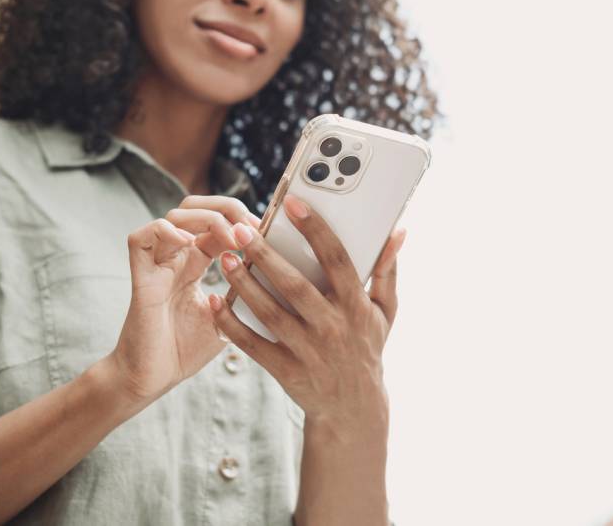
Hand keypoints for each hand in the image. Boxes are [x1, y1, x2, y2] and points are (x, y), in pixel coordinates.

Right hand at [107, 195, 259, 403]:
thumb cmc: (186, 350)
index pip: (218, 222)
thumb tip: (280, 275)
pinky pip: (141, 238)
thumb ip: (244, 293)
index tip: (267, 231)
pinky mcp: (141, 278)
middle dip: (225, 208)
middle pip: (195, 207)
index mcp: (196, 263)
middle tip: (249, 227)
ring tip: (230, 238)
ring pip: (174, 216)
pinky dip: (165, 232)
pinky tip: (190, 244)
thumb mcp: (228, 317)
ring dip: (206, 219)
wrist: (152, 380)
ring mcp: (157, 265)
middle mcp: (176, 258)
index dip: (243, 219)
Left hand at [208, 195, 406, 429]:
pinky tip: (216, 302)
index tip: (292, 204)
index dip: (315, 229)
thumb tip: (397, 232)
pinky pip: (254, 345)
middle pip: (295, 284)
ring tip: (226, 258)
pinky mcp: (286, 371)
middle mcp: (333, 327)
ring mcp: (309, 351)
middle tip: (241, 229)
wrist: (353, 409)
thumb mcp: (385, 311)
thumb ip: (387, 270)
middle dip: (266, 254)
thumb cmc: (367, 348)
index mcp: (356, 305)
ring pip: (270, 312)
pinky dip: (232, 325)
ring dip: (245, 284)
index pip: (336, 259)